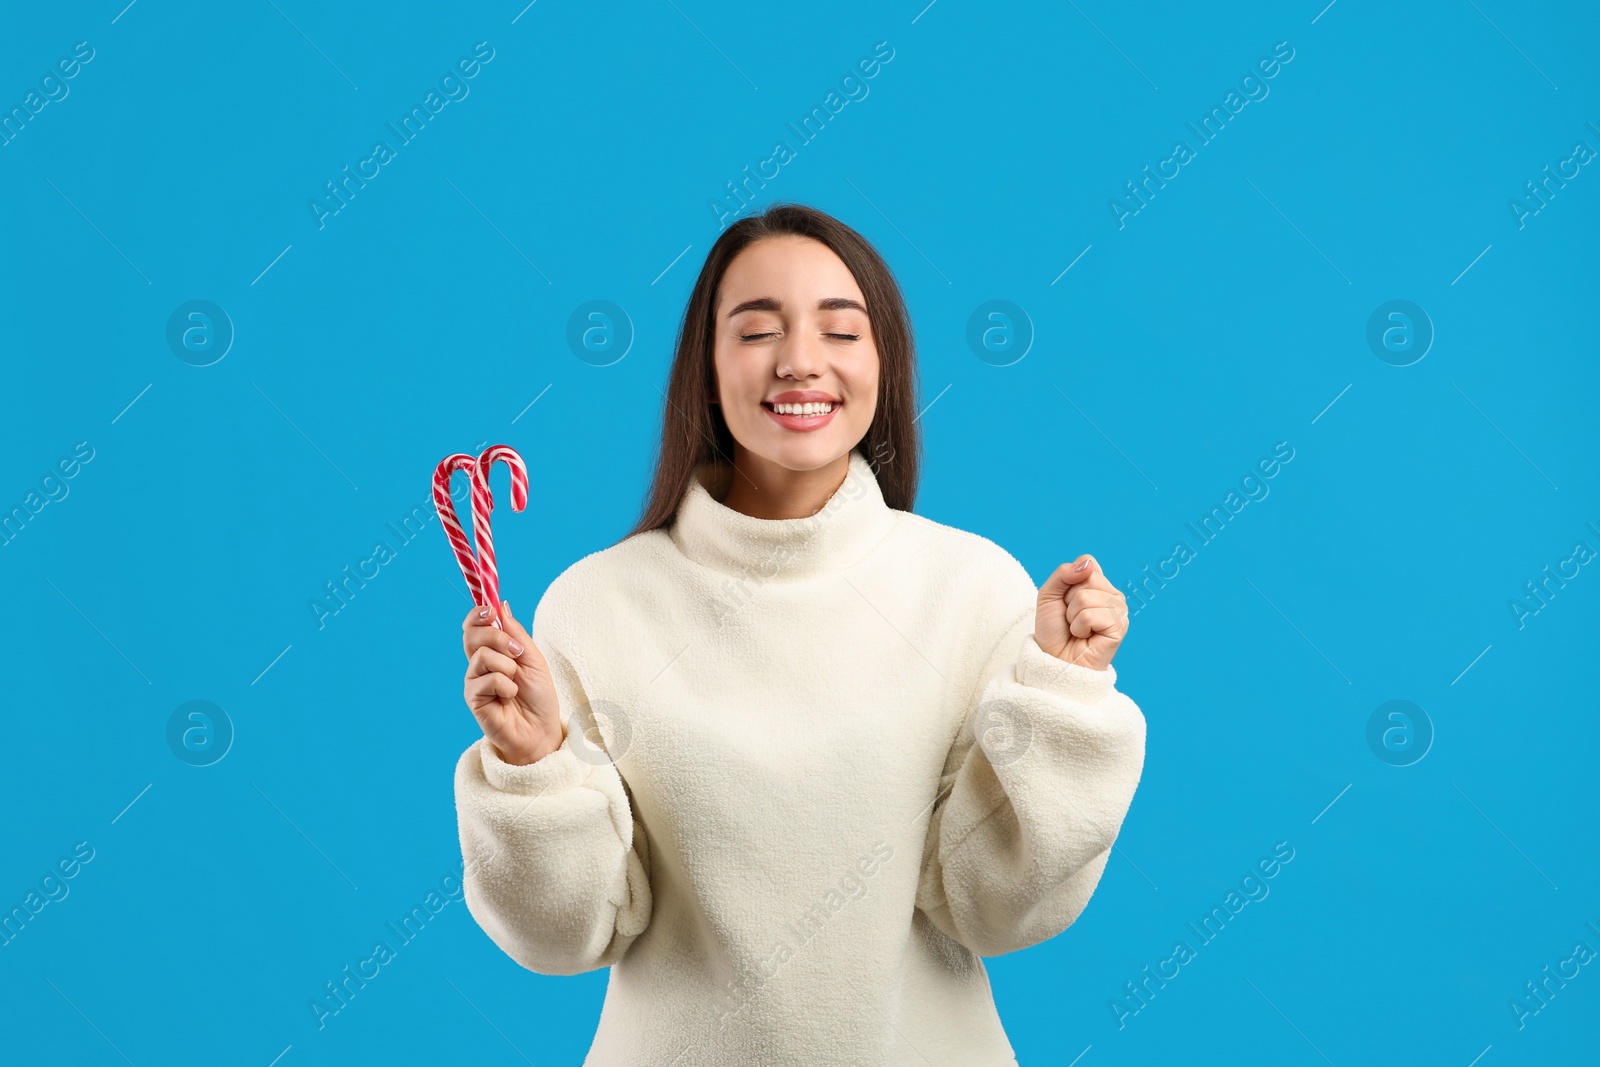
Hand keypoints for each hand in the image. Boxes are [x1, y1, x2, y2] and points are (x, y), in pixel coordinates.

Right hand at [461, 600, 565, 764]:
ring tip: (516, 681)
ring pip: (482, 655)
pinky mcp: (473, 699)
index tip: (491, 610)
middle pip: (471, 635)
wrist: (541, 730)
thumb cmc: (538, 696)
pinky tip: (510, 696)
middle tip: (517, 651)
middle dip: (497, 637)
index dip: (478, 614)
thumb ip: (515, 633)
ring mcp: (474, 681)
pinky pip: (488, 679)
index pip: (474, 625)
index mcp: (492, 651)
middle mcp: (479, 664)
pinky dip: (506, 686)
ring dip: (507, 665)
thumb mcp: (533, 658)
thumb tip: (501, 604)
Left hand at [1035, 555, 1127, 670]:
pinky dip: (1079, 627)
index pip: (1086, 562)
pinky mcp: (1120, 627)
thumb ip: (1063, 573)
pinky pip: (1090, 615)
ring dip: (1073, 616)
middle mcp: (1113, 594)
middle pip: (1088, 578)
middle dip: (1069, 600)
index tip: (1065, 601)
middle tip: (1071, 618)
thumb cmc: (1054, 629)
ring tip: (1078, 629)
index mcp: (1099, 584)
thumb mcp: (1049, 594)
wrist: (1055, 660)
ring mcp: (1119, 610)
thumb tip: (1088, 564)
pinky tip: (1085, 636)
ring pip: (1086, 598)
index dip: (1067, 582)